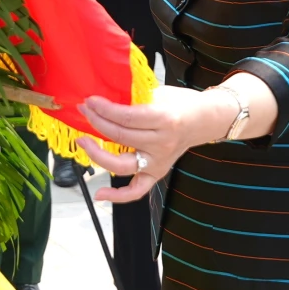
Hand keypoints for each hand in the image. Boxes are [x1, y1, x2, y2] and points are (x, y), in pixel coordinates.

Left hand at [75, 80, 270, 204]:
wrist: (205, 120)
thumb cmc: (181, 103)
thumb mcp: (160, 93)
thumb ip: (135, 98)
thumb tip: (104, 99)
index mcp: (164, 119)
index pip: (125, 117)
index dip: (103, 109)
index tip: (89, 101)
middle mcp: (161, 143)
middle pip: (119, 138)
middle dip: (96, 123)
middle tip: (84, 111)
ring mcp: (159, 162)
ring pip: (121, 165)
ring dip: (97, 154)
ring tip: (83, 141)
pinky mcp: (158, 173)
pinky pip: (137, 190)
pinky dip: (118, 196)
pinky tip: (99, 194)